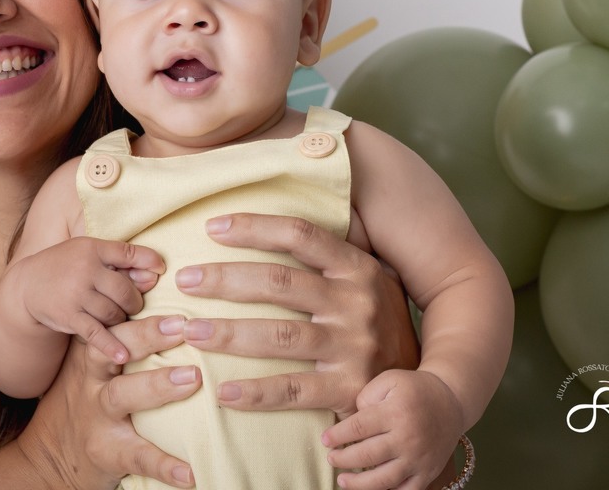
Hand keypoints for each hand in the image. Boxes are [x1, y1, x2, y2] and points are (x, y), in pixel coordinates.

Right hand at [16, 315, 199, 489]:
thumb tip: (174, 311)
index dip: (134, 305)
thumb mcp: (93, 368)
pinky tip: (190, 473)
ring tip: (193, 379)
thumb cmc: (86, 400)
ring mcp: (97, 417)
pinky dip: (164, 465)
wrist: (47, 457)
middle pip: (113, 350)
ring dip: (157, 385)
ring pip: (122, 395)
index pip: (111, 323)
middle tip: (183, 326)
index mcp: (92, 356)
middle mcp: (91, 381)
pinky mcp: (107, 453)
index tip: (162, 284)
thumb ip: (121, 341)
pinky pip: (136, 456)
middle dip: (146, 335)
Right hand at [19, 237, 164, 364]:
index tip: (161, 271)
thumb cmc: (66, 267)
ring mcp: (76, 294)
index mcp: (91, 249)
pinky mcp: (69, 317)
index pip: (127, 253)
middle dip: (133, 301)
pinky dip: (111, 345)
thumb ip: (120, 260)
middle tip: (131, 305)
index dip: (148, 262)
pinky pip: (96, 333)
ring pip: (114, 312)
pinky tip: (124, 356)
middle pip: (125, 290)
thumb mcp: (88, 253)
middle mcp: (84, 270)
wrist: (27, 286)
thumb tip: (155, 274)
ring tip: (117, 317)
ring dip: (121, 319)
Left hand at [174, 213, 418, 415]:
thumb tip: (273, 215)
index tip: (210, 228)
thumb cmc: (377, 322)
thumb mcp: (367, 279)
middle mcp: (357, 302)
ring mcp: (354, 347)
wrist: (424, 385)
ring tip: (189, 331)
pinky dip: (256, 393)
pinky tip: (223, 391)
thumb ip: (328, 254)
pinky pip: (294, 390)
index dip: (253, 227)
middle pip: (279, 282)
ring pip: (280, 335)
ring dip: (228, 333)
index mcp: (357, 267)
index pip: (300, 235)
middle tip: (184, 280)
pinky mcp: (349, 389)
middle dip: (225, 279)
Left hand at [322, 369, 463, 489]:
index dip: (338, 435)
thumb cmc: (414, 389)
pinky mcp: (428, 472)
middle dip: (344, 459)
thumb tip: (352, 419)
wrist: (451, 403)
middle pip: (368, 455)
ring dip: (360, 484)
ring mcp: (419, 459)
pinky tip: (371, 489)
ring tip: (342, 480)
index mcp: (395, 413)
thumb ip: (367, 395)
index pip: (359, 428)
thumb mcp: (390, 380)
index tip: (324, 440)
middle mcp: (408, 438)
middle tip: (331, 458)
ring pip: (385, 479)